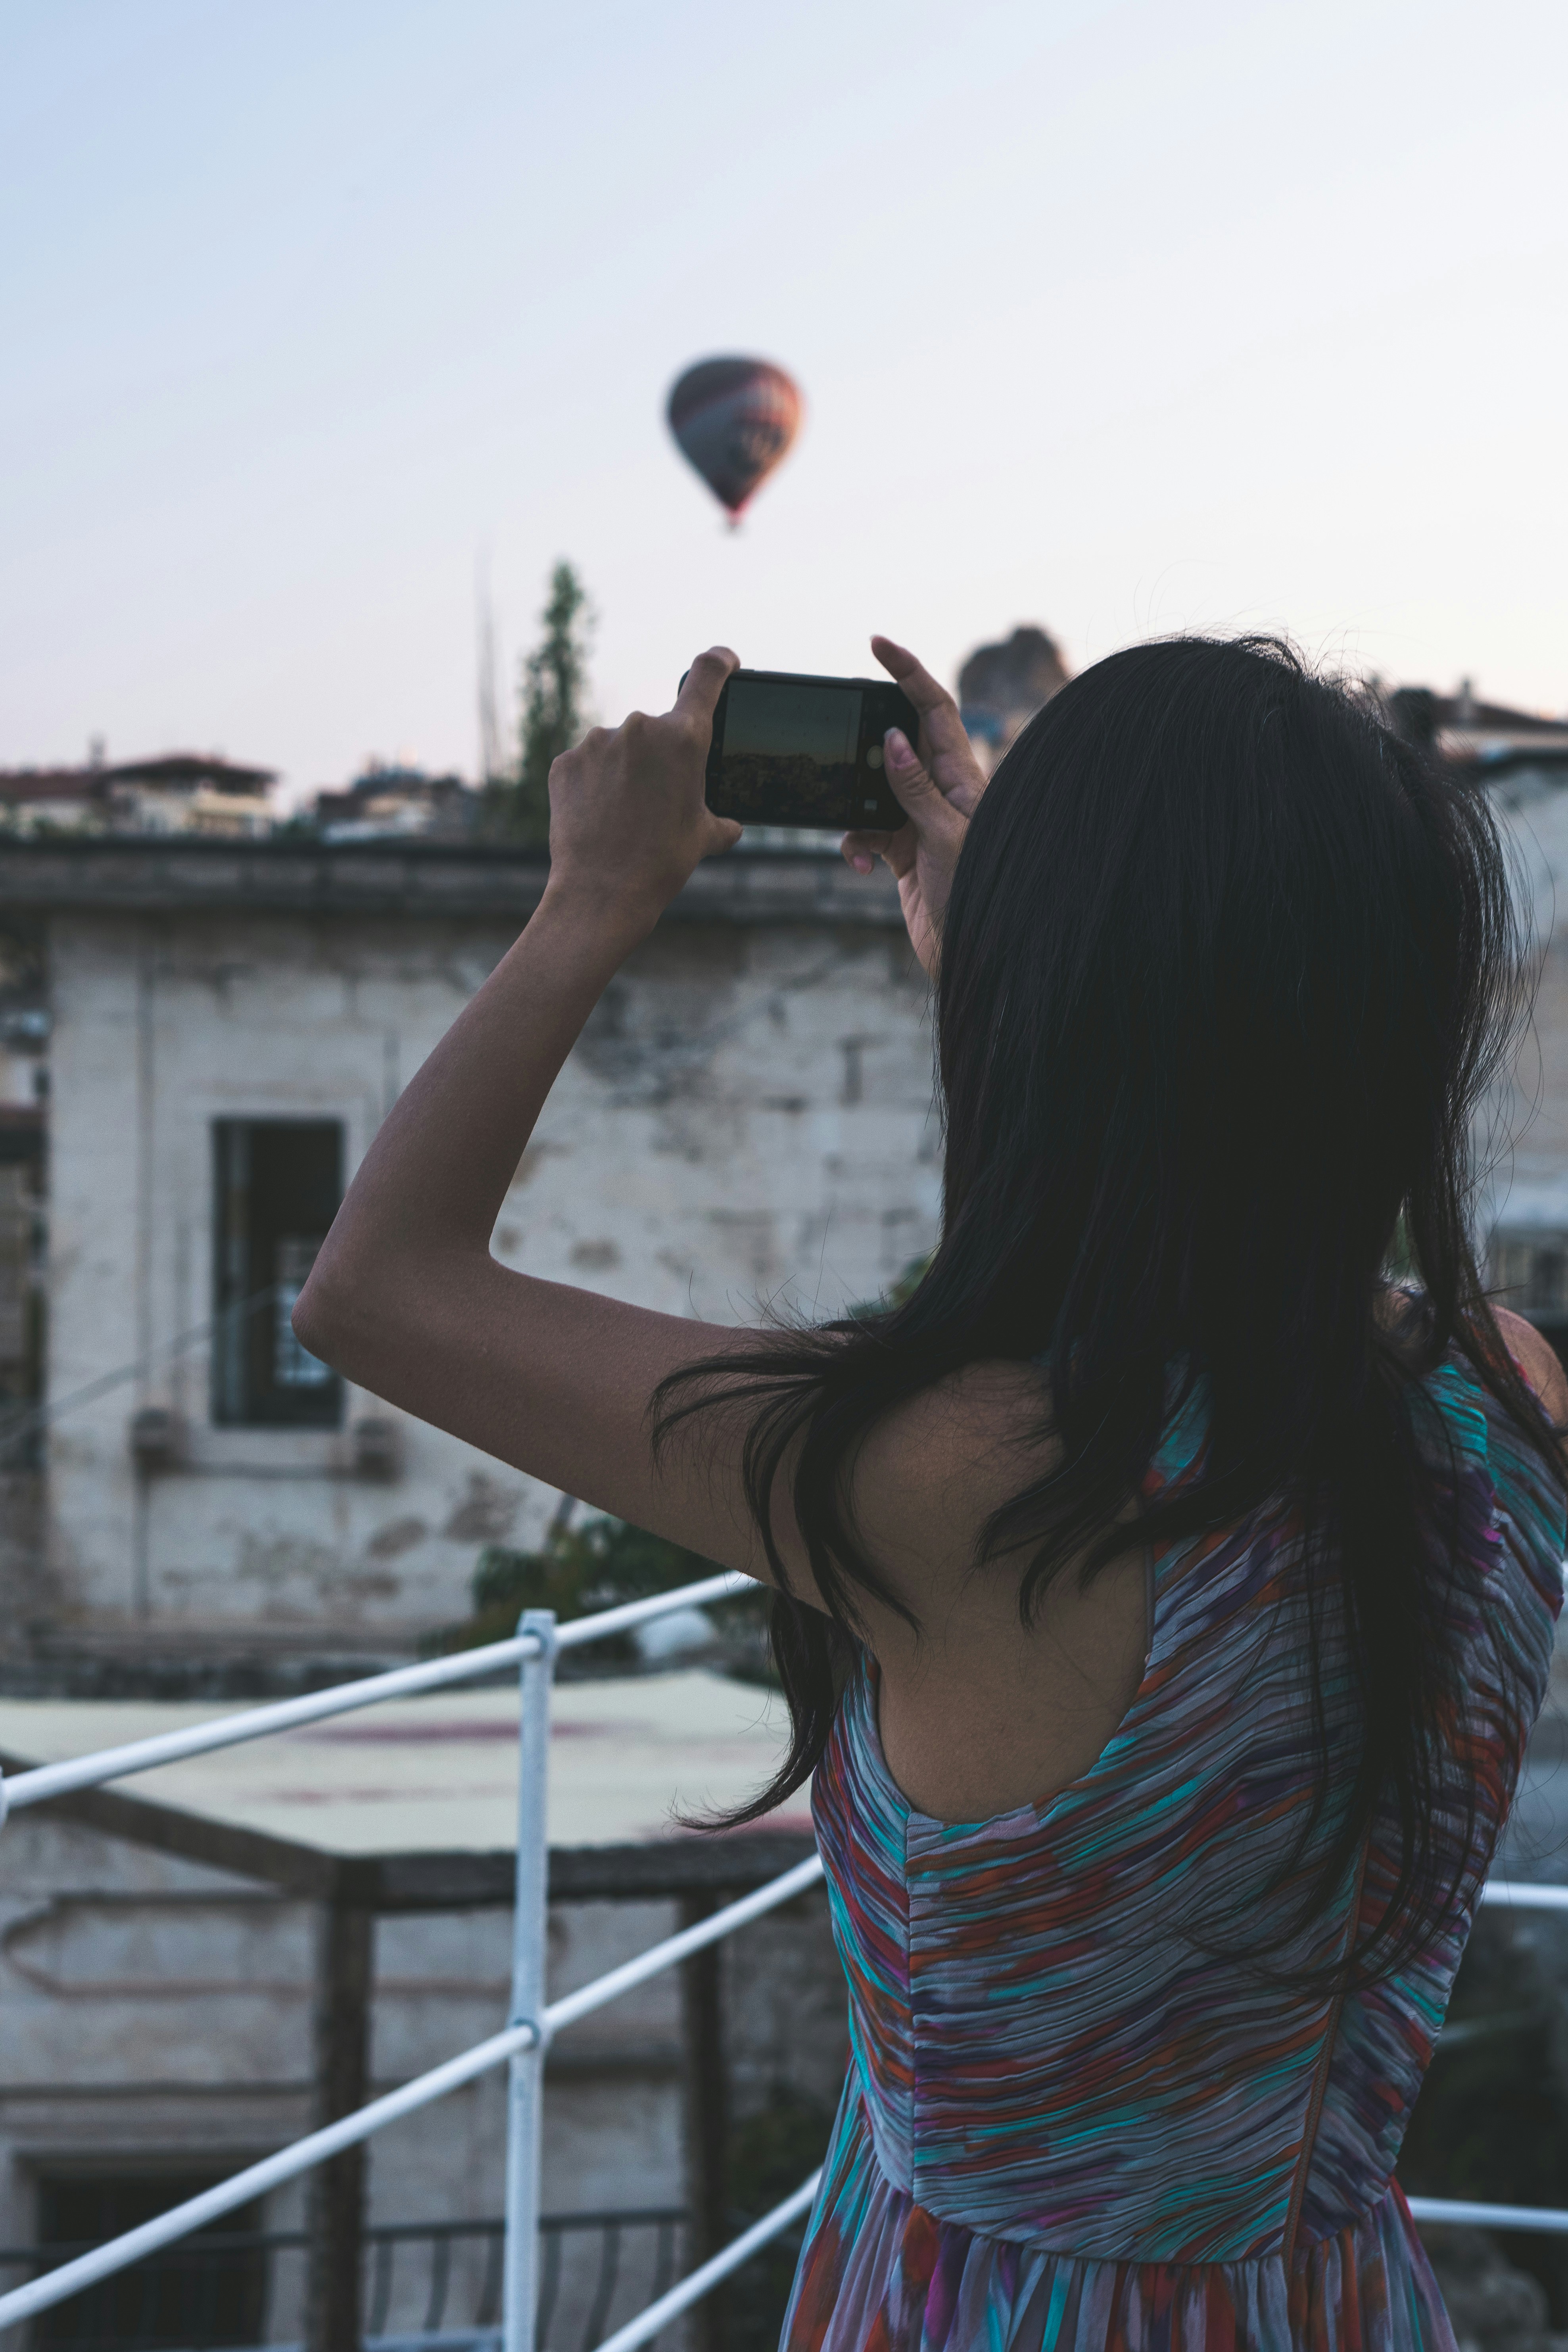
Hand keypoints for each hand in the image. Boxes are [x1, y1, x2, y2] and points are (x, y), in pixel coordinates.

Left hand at [544, 648, 742, 926]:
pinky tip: (599, 816)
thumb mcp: (704, 837)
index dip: (719, 662)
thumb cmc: (662, 863)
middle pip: (659, 729)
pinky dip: (596, 784)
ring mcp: (597, 742)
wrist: (601, 893)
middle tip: (658, 801)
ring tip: (626, 816)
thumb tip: (730, 824)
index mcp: (684, 737)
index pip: (706, 675)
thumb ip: (720, 818)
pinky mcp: (565, 762)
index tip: (724, 660)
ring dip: (627, 771)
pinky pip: (588, 764)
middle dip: (662, 758)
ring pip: (621, 747)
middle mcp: (640, 728)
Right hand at [841, 636, 987, 976]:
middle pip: (899, 741)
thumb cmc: (973, 894)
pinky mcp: (902, 848)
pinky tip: (859, 865)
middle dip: (866, 741)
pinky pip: (867, 829)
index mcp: (963, 776)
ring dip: (855, 806)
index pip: (934, 709)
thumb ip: (914, 788)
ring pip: (874, 788)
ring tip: (858, 831)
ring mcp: (920, 818)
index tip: (877, 645)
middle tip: (839, 736)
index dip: (908, 672)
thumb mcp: (942, 836)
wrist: (969, 953)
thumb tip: (894, 737)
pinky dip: (855, 844)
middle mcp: (942, 791)